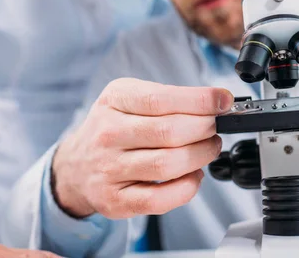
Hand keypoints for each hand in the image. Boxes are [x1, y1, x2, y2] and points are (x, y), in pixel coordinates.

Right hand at [52, 78, 232, 218]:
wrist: (75, 165)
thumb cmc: (111, 128)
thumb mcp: (129, 97)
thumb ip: (168, 97)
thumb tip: (215, 102)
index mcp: (114, 101)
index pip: (161, 99)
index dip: (199, 100)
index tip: (223, 101)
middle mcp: (108, 134)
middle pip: (169, 132)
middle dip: (205, 128)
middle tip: (215, 127)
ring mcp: (110, 169)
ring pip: (168, 165)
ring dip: (201, 156)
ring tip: (209, 148)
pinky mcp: (116, 200)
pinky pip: (160, 199)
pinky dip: (187, 188)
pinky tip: (193, 175)